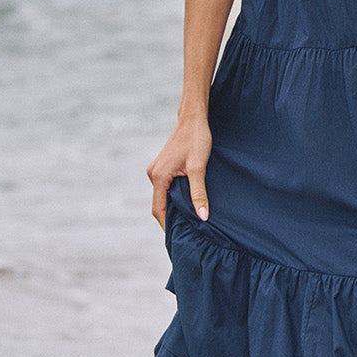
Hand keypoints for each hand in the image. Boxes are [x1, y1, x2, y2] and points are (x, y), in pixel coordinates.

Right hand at [147, 113, 212, 232]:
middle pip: (159, 204)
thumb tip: (202, 216)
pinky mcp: (162, 166)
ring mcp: (156, 170)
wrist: (193, 119)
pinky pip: (165, 188)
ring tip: (189, 218)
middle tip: (187, 232)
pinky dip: (174, 196)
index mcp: (158, 177)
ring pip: (163, 196)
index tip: (177, 238)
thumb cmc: (196, 140)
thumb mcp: (199, 168)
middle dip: (171, 218)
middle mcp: (153, 174)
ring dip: (174, 207)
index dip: (167, 226)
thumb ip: (199, 193)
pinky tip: (188, 201)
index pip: (159, 210)